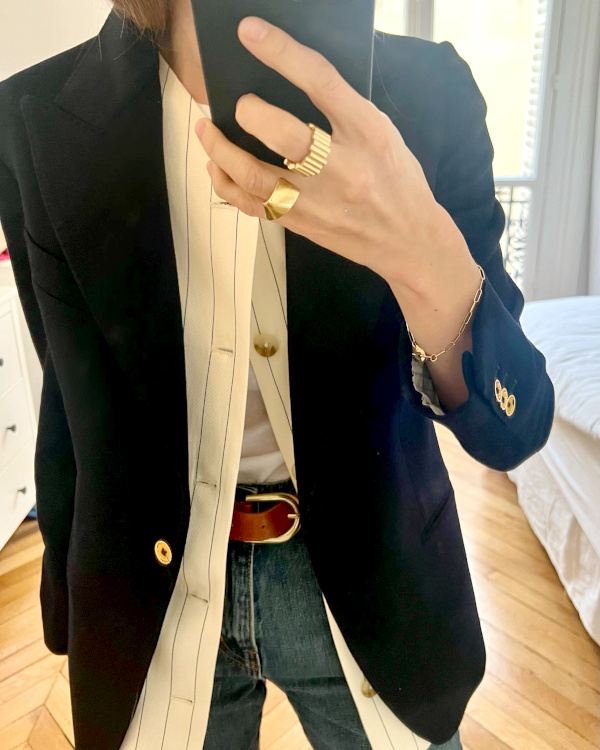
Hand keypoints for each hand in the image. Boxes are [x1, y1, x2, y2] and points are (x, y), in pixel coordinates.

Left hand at [195, 15, 462, 288]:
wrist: (408, 242)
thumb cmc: (397, 181)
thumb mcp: (381, 132)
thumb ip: (342, 108)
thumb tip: (290, 81)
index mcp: (367, 133)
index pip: (321, 82)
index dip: (282, 53)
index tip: (251, 33)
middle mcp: (341, 168)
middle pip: (283, 135)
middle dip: (250, 114)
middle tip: (238, 106)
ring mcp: (317, 202)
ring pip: (255, 177)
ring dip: (221, 151)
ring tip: (206, 131)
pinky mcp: (301, 224)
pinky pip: (253, 206)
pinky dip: (227, 185)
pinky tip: (217, 169)